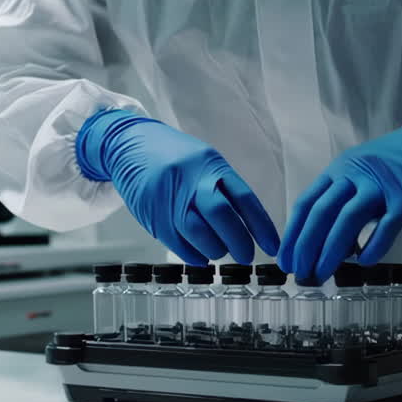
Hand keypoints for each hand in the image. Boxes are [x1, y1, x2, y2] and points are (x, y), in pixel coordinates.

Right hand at [76, 109, 279, 264]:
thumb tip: (248, 225)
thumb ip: (223, 187)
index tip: (273, 246)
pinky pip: (177, 243)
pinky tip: (200, 255)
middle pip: (221, 216)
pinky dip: (193, 254)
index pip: (243, 199)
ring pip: (199, 233)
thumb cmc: (173, 156)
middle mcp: (190, 180)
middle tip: (246, 256)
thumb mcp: (203, 161)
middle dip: (239, 242)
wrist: (128, 145)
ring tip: (219, 251)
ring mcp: (168, 197)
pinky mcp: (151, 214)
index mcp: (210, 165)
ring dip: (215, 250)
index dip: (261, 226)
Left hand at [277, 82, 401, 281]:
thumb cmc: (398, 161)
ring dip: (331, 250)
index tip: (284, 259)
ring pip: (348, 219)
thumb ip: (345, 201)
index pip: (306, 203)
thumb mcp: (362, 173)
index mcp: (340, 170)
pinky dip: (373, 245)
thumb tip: (329, 242)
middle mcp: (355, 175)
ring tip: (322, 273)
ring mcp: (382, 185)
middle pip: (321, 212)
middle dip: (306, 245)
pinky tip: (364, 262)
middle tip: (299, 272)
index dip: (292, 233)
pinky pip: (387, 225)